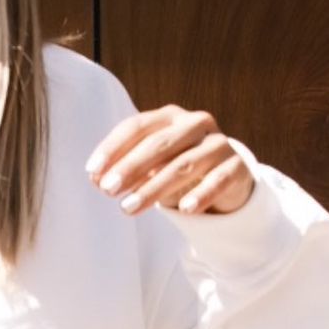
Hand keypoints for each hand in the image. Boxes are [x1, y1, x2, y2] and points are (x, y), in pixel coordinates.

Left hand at [84, 106, 255, 216]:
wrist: (226, 179)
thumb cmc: (178, 170)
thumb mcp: (151, 168)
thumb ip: (125, 170)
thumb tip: (96, 179)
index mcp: (169, 117)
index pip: (137, 126)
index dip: (113, 148)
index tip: (92, 172)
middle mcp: (195, 123)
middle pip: (159, 144)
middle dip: (130, 167)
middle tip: (108, 191)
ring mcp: (218, 143)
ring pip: (184, 165)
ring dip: (153, 188)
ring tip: (128, 208)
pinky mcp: (236, 166)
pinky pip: (218, 180)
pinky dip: (201, 195)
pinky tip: (184, 210)